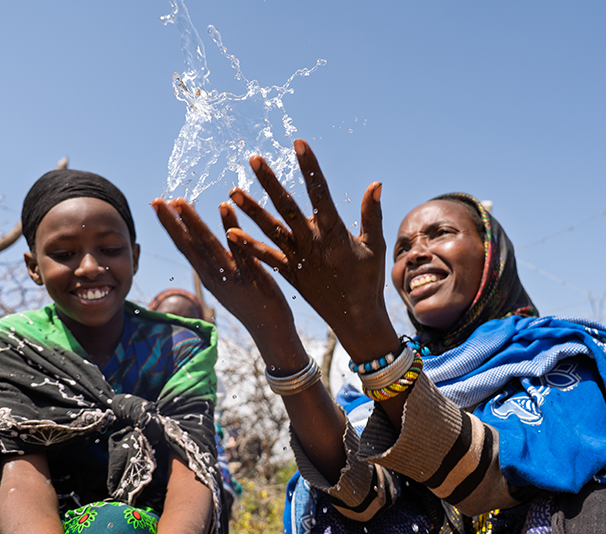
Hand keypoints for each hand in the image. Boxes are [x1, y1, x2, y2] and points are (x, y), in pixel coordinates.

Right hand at [152, 197, 297, 351]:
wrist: (272, 331)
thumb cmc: (254, 305)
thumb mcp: (228, 284)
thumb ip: (217, 266)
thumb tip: (204, 250)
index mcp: (210, 275)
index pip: (186, 247)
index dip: (171, 227)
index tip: (158, 205)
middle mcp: (215, 276)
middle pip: (189, 246)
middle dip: (172, 223)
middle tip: (156, 200)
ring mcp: (232, 276)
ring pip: (208, 246)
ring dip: (193, 223)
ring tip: (180, 201)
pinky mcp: (252, 276)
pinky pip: (239, 249)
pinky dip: (231, 228)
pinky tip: (224, 207)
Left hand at [228, 139, 399, 360]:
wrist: (356, 317)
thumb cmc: (367, 279)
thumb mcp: (374, 245)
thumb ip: (371, 214)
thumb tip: (375, 183)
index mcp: (334, 232)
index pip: (320, 192)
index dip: (309, 167)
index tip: (298, 142)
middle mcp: (312, 243)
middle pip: (288, 206)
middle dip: (270, 182)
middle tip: (254, 159)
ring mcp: (298, 259)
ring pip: (271, 229)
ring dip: (252, 210)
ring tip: (233, 191)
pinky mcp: (289, 274)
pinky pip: (266, 258)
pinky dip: (249, 246)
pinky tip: (230, 232)